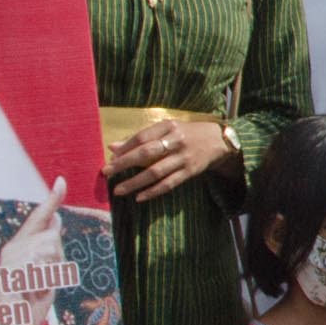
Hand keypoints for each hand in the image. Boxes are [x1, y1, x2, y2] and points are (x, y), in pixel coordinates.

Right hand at [0, 191, 68, 324]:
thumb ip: (48, 247)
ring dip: (50, 273)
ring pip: (50, 249)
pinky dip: (43, 283)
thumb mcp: (44, 272)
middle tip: (41, 281)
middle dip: (56, 259)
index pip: (39, 218)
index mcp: (18, 247)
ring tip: (34, 288)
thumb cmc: (27, 303)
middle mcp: (12, 249)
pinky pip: (42, 266)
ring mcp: (11, 260)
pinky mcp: (12, 272)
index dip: (52, 199)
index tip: (62, 181)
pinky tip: (31, 293)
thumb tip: (56, 220)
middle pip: (52, 236)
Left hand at [108, 114, 236, 205]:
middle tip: (107, 172)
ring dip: (135, 182)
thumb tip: (113, 147)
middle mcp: (176, 141)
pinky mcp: (190, 172)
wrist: (218, 140)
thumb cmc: (186, 134)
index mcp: (168, 126)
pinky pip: (169, 184)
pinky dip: (153, 192)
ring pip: (156, 172)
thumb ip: (141, 137)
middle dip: (124, 164)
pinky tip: (139, 197)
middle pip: (147, 153)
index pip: (142, 137)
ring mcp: (184, 158)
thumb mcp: (166, 129)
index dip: (125, 147)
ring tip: (118, 190)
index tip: (110, 157)